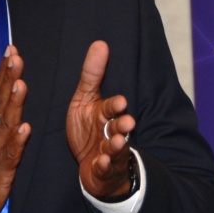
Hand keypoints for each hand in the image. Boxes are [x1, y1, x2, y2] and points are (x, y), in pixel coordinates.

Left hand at [67, 40, 136, 198]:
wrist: (90, 163)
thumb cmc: (89, 128)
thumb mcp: (85, 99)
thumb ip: (92, 74)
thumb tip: (100, 43)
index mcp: (105, 114)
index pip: (112, 107)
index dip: (115, 106)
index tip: (121, 102)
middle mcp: (110, 132)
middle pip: (119, 128)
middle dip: (123, 126)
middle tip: (128, 123)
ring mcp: (108, 152)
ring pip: (115, 148)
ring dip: (116, 146)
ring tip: (116, 143)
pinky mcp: (103, 169)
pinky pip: (104, 168)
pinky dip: (103, 165)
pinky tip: (101, 163)